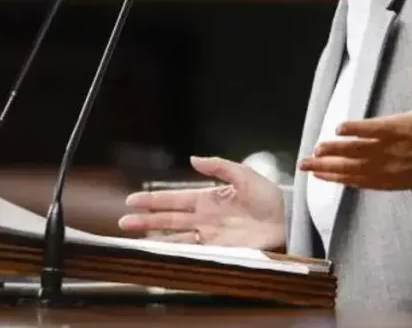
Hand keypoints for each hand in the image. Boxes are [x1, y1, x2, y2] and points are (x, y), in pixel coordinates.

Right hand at [118, 156, 285, 249]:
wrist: (288, 221)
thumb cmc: (269, 197)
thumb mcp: (244, 174)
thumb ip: (219, 167)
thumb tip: (193, 159)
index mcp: (208, 198)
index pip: (174, 199)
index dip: (153, 200)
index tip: (132, 200)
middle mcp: (204, 218)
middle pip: (168, 219)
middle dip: (145, 220)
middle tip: (123, 222)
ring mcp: (210, 235)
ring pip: (175, 236)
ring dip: (154, 236)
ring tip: (133, 237)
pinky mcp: (219, 250)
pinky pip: (193, 251)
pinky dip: (175, 251)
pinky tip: (160, 250)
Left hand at [298, 58, 411, 189]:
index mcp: (399, 130)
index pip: (374, 130)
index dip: (356, 130)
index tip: (338, 127)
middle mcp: (390, 152)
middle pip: (357, 153)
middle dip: (333, 152)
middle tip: (312, 151)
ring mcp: (386, 170)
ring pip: (353, 170)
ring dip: (328, 168)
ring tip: (307, 166)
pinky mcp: (386, 182)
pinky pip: (358, 182)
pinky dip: (339, 180)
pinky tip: (322, 176)